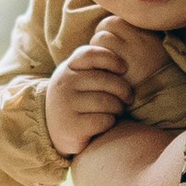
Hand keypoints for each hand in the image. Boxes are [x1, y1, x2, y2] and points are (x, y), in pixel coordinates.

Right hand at [44, 17, 140, 158]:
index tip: (124, 68)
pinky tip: (107, 123)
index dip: (111, 59)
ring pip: (107, 102)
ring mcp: (66, 105)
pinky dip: (110, 122)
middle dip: (124, 90)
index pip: (90, 54)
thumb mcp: (80, 77)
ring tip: (117, 110)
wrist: (58, 131)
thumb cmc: (78, 100)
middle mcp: (64, 84)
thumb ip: (95, 65)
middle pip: (106, 80)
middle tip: (128, 98)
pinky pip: (103, 120)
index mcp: (68, 68)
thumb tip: (126, 54)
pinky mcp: (71, 126)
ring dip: (118, 108)